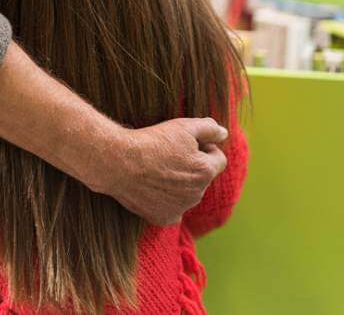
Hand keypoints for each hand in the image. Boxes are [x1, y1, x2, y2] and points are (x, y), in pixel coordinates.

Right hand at [105, 117, 227, 226]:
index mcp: (205, 172)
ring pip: (188, 192)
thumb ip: (209, 128)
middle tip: (170, 152)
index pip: (218, 159)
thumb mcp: (183, 126)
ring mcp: (180, 208)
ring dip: (180, 182)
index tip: (187, 142)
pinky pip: (173, 208)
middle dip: (193, 165)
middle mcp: (197, 194)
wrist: (119, 162)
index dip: (205, 147)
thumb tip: (223, 133)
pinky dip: (166, 199)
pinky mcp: (163, 217)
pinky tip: (153, 185)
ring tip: (158, 167)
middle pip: (203, 177)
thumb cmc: (152, 141)